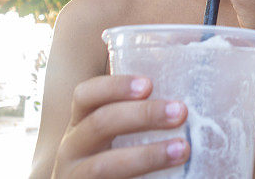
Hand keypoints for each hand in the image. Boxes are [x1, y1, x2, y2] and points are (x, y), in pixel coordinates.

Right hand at [52, 75, 189, 178]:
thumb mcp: (114, 135)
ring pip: (104, 165)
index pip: (86, 95)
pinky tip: (169, 177)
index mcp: (80, 124)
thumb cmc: (115, 160)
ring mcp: (77, 176)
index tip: (149, 84)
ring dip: (147, 155)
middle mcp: (72, 148)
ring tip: (182, 149)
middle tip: (181, 111)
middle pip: (100, 124)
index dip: (115, 86)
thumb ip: (138, 117)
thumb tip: (183, 100)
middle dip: (143, 115)